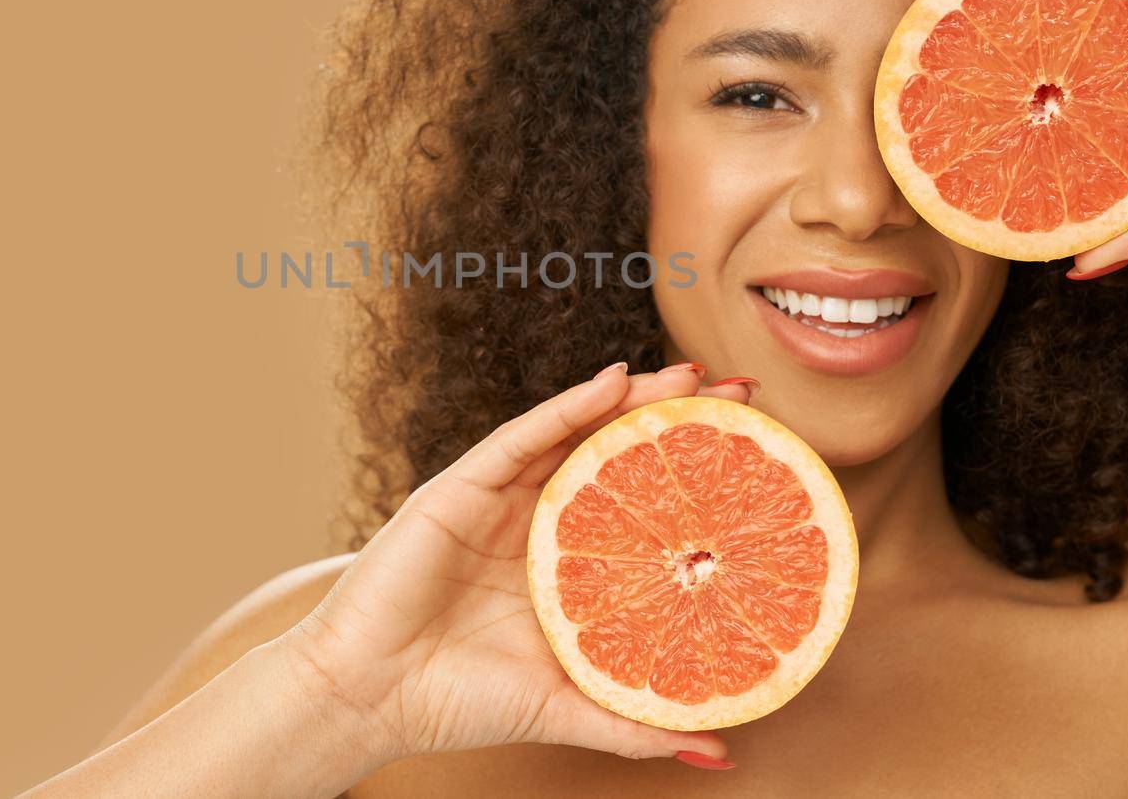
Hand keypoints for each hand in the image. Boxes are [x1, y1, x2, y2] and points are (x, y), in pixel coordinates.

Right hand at [285, 363, 755, 769]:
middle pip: (614, 455)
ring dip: (633, 400)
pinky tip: (614, 381)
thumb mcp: (568, 708)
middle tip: (740, 395)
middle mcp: (533, 522)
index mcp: (561, 565)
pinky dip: (569, 406)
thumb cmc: (457, 703)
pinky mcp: (460, 488)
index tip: (758, 457)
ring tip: (691, 377)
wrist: (369, 699)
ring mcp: (497, 500)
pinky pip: (522, 436)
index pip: (638, 504)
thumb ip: (637, 722)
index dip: (693, 477)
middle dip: (676, 422)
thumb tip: (722, 750)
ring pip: (574, 433)